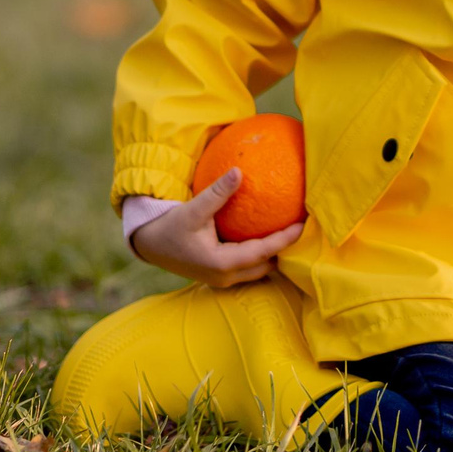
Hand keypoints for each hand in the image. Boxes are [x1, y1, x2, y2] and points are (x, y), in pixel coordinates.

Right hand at [130, 168, 302, 286]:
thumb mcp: (193, 209)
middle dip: (285, 251)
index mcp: (221, 263)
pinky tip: (268, 237)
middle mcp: (225, 277)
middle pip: (266, 267)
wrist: (149, 245)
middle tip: (302, 229)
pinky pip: (248, 269)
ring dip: (274, 255)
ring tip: (290, 234)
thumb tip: (239, 171)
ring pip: (259, 271)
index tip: (303, 225)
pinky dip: (261, 256)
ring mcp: (222, 280)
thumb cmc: (170, 227)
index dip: (285, 239)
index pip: (263, 252)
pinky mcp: (219, 276)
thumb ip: (218, 193)